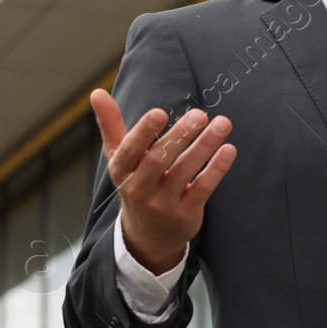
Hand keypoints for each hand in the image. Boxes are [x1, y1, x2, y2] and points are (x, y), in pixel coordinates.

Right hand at [89, 89, 234, 274]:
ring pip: (184, 171)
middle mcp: (139, 188)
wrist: (146, 236)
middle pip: (159, 159)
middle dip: (179, 136)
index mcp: (122, 170)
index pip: (129, 150)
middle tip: (199, 114)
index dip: (143, 132)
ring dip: (205, 146)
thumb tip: (96, 91)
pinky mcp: (185, 213)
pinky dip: (217, 169)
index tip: (159, 112)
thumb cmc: (135, 183)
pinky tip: (229, 149)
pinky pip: (203, 188)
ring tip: (223, 123)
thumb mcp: (119, 158)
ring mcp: (163, 203)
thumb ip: (110, 124)